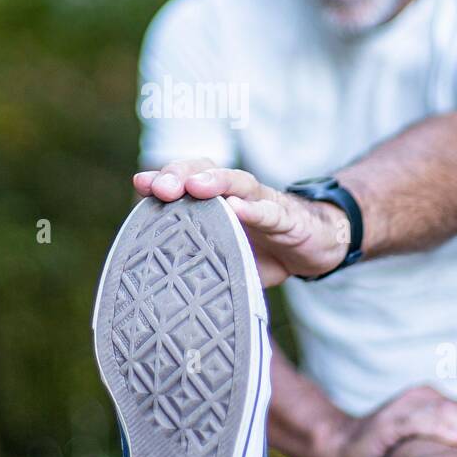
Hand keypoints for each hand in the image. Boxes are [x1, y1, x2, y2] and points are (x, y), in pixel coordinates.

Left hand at [134, 158, 348, 285]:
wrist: (315, 246)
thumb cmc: (262, 250)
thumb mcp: (223, 256)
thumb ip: (195, 261)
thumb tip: (156, 285)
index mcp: (215, 202)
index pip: (185, 181)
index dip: (163, 178)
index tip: (140, 183)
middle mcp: (236, 195)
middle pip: (205, 171)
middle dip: (181, 174)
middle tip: (161, 187)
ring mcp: (263, 202)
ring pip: (238, 182)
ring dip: (215, 181)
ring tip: (195, 187)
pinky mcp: (289, 219)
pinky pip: (271, 211)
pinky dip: (254, 210)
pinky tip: (239, 209)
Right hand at [316, 385, 456, 456]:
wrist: (341, 447)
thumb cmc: (388, 454)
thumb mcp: (425, 449)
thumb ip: (451, 450)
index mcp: (437, 404)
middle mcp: (425, 398)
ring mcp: (407, 406)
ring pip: (451, 414)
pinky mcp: (389, 419)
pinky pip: (421, 420)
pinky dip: (441, 429)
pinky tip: (456, 441)